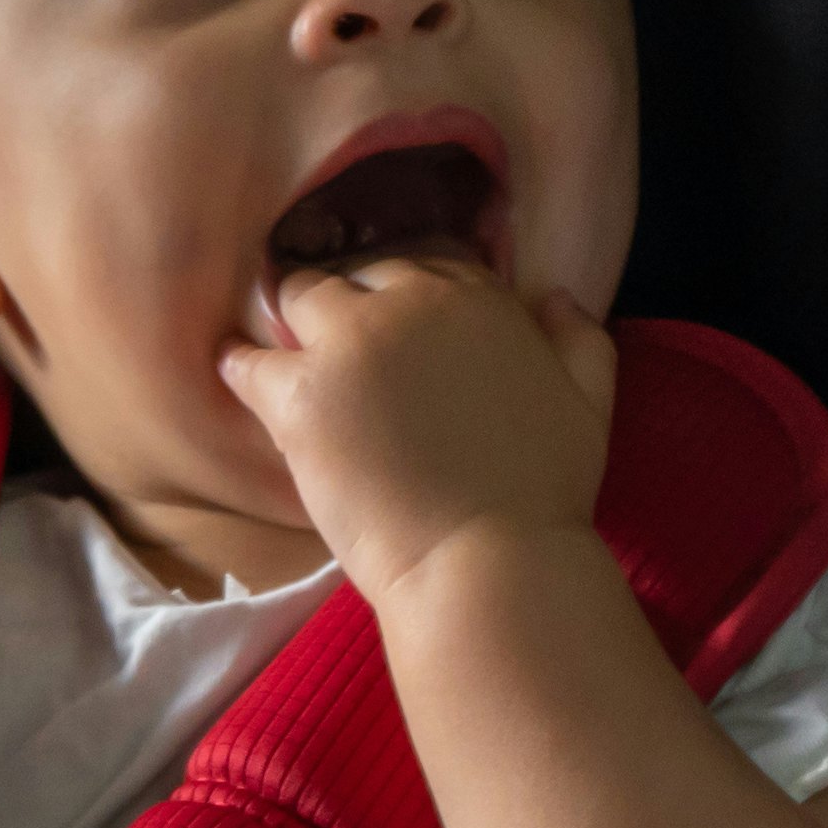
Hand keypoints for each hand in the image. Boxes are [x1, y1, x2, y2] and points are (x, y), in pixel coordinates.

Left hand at [223, 252, 614, 607]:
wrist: (485, 562)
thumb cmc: (543, 493)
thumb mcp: (590, 405)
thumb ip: (580, 340)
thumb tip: (553, 295)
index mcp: (478, 299)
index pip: (425, 265)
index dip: (407, 296)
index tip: (398, 329)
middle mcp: (411, 303)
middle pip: (358, 274)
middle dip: (351, 304)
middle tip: (342, 350)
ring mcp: (350, 344)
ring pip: (300, 296)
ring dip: (296, 321)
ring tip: (292, 358)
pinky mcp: (299, 395)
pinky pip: (248, 360)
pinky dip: (240, 365)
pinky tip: (237, 374)